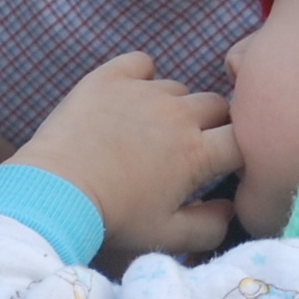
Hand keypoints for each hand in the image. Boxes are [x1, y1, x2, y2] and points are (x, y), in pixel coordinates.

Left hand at [15, 53, 238, 257]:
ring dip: (176, 105)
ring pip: (179, 88)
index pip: (244, 140)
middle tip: (191, 146)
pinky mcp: (111, 76)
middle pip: (218, 106)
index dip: (241, 151)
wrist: (54, 192)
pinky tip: (131, 96)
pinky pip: (141, 62)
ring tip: (151, 129)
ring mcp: (144, 90)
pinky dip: (142, 75)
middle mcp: (178, 114)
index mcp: (197, 153)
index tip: (227, 165)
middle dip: (214, 125)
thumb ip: (210, 226)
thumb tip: (230, 208)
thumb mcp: (166, 236)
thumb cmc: (112, 218)